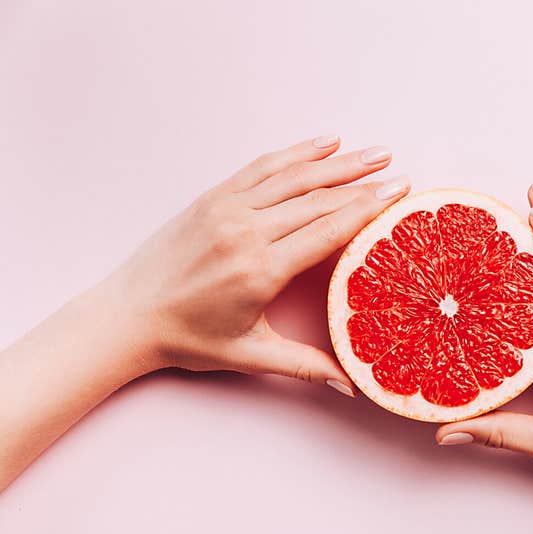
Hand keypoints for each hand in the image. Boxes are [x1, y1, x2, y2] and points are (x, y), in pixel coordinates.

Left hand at [108, 136, 409, 392]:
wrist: (127, 316)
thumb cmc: (187, 339)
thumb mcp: (250, 355)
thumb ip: (305, 366)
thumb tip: (350, 385)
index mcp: (261, 269)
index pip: (328, 230)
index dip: (367, 210)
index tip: (398, 195)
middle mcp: (246, 231)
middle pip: (318, 199)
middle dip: (363, 184)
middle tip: (399, 174)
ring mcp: (227, 209)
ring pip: (293, 176)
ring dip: (338, 162)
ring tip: (374, 152)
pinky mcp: (212, 198)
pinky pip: (261, 167)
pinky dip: (295, 153)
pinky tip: (322, 144)